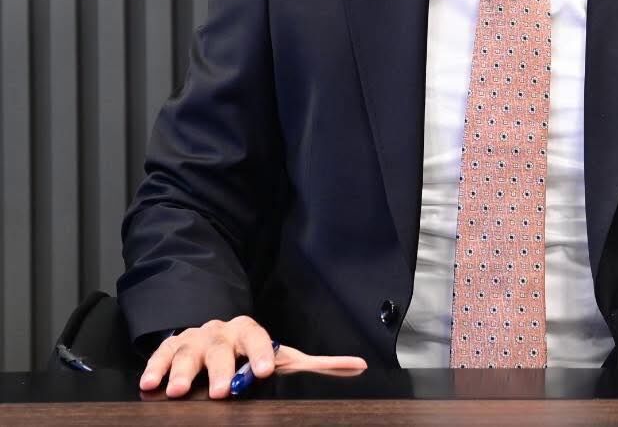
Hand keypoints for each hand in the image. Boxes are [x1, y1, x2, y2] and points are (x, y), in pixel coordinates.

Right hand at [139, 316, 367, 398]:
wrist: (212, 334)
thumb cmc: (253, 353)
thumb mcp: (284, 356)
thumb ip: (319, 365)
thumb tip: (360, 367)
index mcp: (251, 331)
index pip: (259, 337)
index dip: (262, 352)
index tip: (265, 370)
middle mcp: (223, 331)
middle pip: (224, 348)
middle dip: (222, 369)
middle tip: (221, 392)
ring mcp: (196, 338)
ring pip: (190, 351)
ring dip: (184, 372)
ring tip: (178, 392)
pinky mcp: (172, 348)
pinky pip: (162, 354)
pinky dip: (156, 368)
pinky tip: (151, 385)